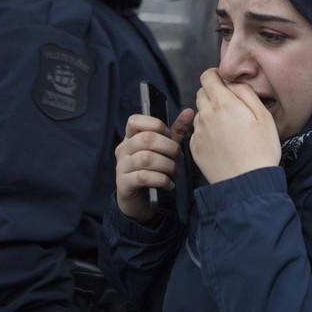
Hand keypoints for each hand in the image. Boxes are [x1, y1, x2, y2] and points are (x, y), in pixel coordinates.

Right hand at [115, 107, 194, 222]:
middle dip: (169, 147)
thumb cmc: (154, 169)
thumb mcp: (165, 148)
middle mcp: (123, 150)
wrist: (139, 200)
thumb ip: (176, 131)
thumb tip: (190, 111)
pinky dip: (161, 180)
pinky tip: (169, 184)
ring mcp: (121, 167)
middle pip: (146, 139)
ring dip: (167, 165)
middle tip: (179, 158)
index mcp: (131, 137)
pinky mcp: (124, 183)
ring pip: (146, 159)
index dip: (156, 125)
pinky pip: (144, 177)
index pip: (135, 120)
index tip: (170, 136)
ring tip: (175, 172)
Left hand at [190, 68, 281, 183]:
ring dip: (210, 114)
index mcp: (223, 103)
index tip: (224, 81)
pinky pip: (198, 132)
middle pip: (202, 93)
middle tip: (231, 107)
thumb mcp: (263, 116)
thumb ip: (246, 93)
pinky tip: (223, 142)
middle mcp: (206, 115)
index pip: (208, 76)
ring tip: (229, 128)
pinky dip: (207, 132)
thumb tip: (234, 82)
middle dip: (214, 94)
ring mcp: (198, 132)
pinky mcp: (195, 148)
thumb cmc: (261, 150)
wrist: (247, 183)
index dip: (215, 75)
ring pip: (200, 113)